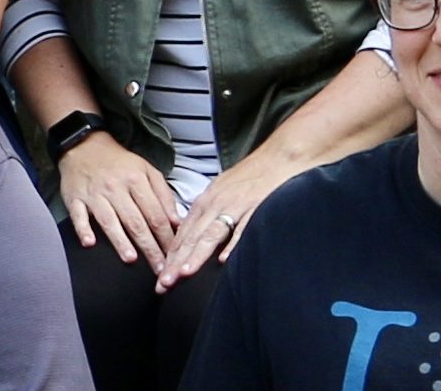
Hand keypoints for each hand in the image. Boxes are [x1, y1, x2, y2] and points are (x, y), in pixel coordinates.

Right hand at [53, 131, 178, 269]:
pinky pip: (78, 216)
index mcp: (136, 181)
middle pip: (135, 221)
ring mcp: (94, 194)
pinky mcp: (75, 198)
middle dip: (149, 247)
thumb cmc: (119, 163)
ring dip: (120, 240)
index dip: (166, 236)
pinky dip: (83, 229)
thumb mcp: (147, 170)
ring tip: (131, 258)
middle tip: (159, 268)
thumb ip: (163, 195)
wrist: (85, 146)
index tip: (174, 255)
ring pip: (109, 220)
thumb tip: (177, 222)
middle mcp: (116, 188)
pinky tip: (89, 242)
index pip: (155, 213)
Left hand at [156, 152, 299, 286]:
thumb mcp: (222, 192)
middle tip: (163, 284)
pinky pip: (243, 228)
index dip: (170, 258)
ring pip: (211, 234)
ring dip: (196, 255)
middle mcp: (216, 204)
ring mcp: (236, 206)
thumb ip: (208, 215)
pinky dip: (233, 243)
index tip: (160, 280)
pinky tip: (225, 260)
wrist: (280, 156)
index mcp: (206, 202)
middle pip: (191, 237)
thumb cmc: (251, 177)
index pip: (183, 235)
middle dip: (175, 263)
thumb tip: (193, 239)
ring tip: (184, 273)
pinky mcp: (257, 207)